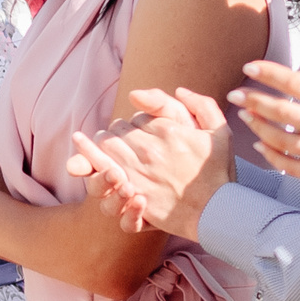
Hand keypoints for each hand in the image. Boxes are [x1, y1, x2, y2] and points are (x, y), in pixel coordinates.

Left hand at [64, 87, 230, 239]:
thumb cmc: (219, 172)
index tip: (145, 132)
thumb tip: (179, 89)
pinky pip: (101, 166)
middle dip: (118, 131)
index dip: (139, 122)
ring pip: (107, 143)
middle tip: (122, 139)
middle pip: (119, 128)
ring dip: (103, 141)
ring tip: (104, 143)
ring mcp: (138, 169)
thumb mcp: (221, 131)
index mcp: (169, 131)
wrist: (217, 212)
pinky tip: (79, 140)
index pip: (140, 117)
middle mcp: (151, 148)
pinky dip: (87, 152)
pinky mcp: (131, 190)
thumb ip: (201, 105)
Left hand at [233, 32, 299, 211]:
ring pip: (280, 141)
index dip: (269, 74)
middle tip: (235, 92)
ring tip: (245, 116)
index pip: (296, 84)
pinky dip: (273, 157)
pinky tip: (262, 147)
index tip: (251, 67)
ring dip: (258, 127)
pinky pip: (292, 167)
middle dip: (254, 100)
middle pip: (281, 112)